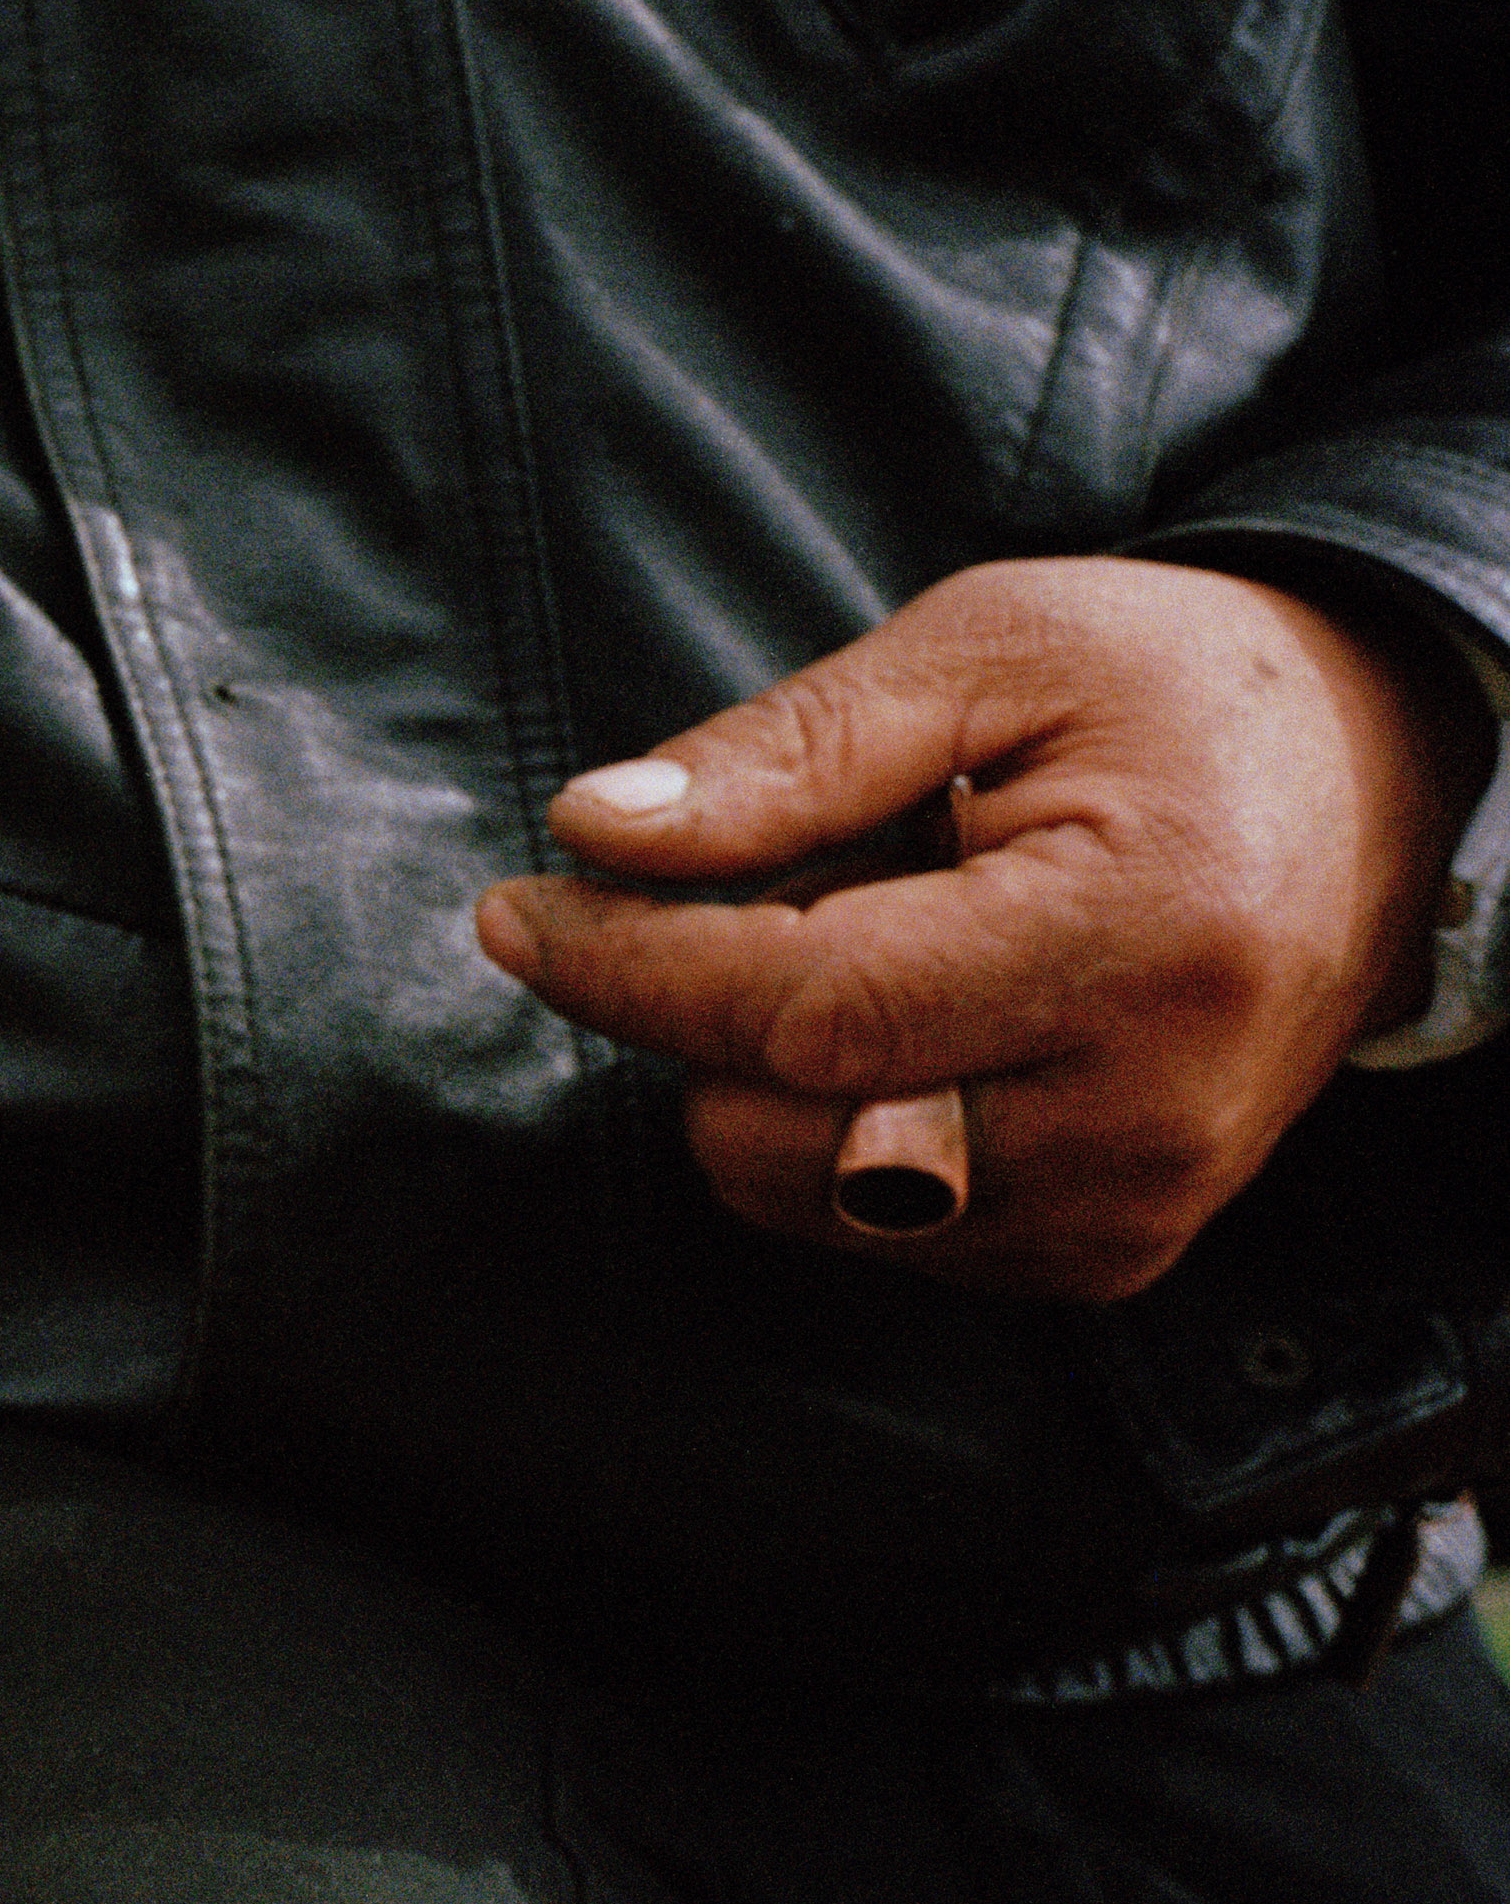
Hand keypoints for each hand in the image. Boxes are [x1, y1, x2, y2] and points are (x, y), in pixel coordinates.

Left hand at [469, 556, 1488, 1300]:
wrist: (1381, 787)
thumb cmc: (1185, 696)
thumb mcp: (993, 648)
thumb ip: (790, 751)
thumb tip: (598, 834)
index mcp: (1138, 942)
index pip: (804, 1014)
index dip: (632, 967)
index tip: (522, 911)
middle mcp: (1144, 1112)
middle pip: (780, 1130)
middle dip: (711, 1011)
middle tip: (788, 880)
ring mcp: (1130, 1206)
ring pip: (806, 1195)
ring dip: (777, 1073)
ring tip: (888, 936)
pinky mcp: (1106, 1255)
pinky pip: (873, 1227)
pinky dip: (842, 1127)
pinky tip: (931, 1017)